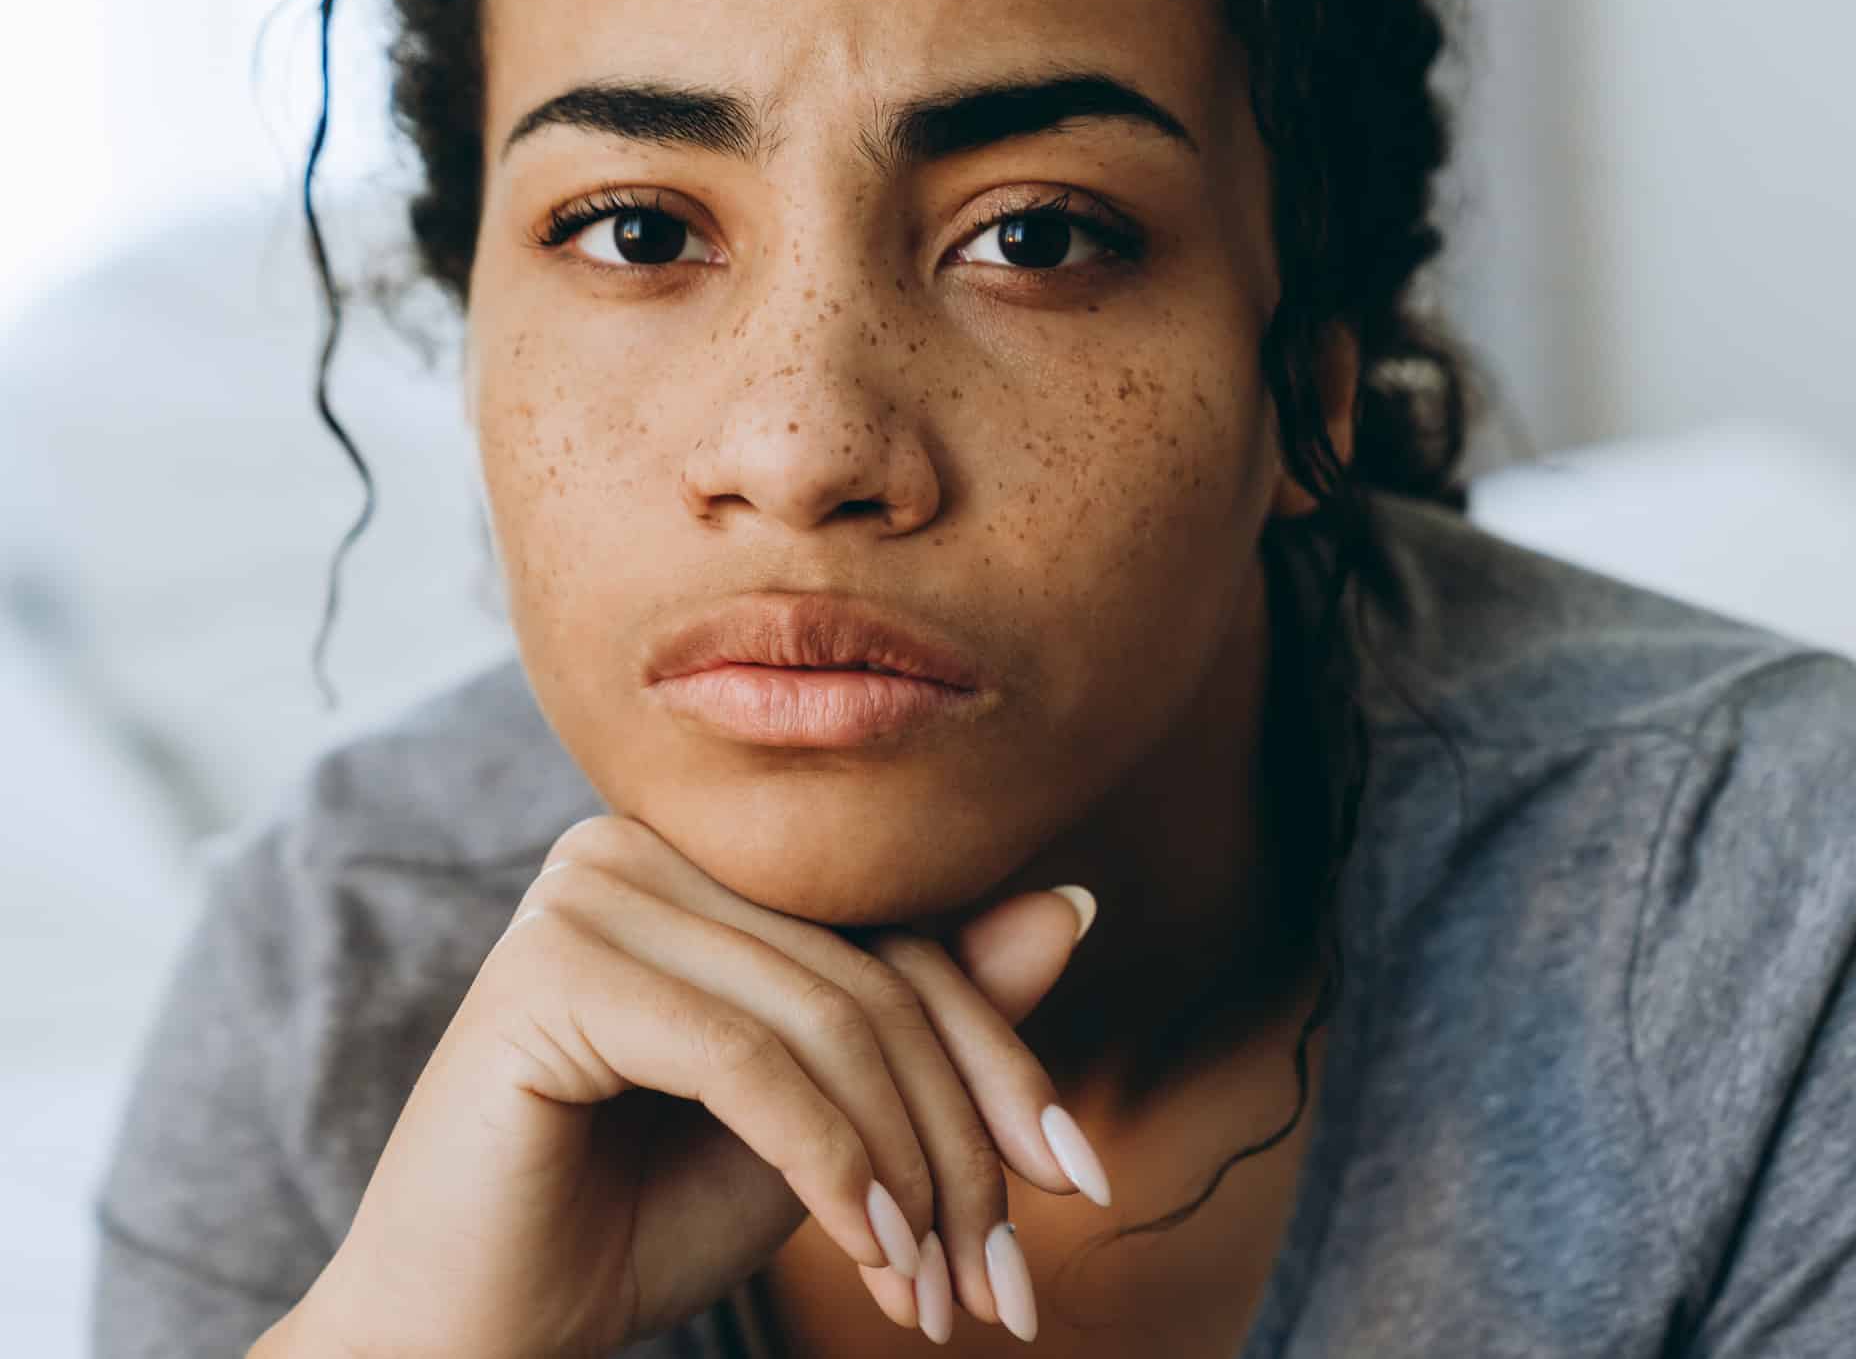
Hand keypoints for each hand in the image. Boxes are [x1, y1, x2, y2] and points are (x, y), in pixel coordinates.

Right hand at [277, 814, 1101, 1355]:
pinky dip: (835, 1169)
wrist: (474, 1332)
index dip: (1000, 1059)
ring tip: (934, 1295)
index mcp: (697, 858)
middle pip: (873, 977)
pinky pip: (751, 1062)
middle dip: (960, 1141)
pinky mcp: (553, 969)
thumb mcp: (828, 1121)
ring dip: (906, 1176)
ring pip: (827, 1021)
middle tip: (1003, 1283)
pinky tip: (876, 1257)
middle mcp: (635, 846)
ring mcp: (587, 893)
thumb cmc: (641, 1219)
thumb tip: (1073, 902)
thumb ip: (927, 1015)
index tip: (1079, 1177)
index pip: (897, 933)